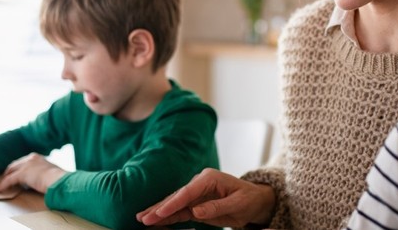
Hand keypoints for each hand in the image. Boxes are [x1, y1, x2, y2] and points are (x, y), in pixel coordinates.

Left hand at [0, 152, 66, 193]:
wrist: (58, 179)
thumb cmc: (58, 178)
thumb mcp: (51, 171)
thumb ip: (44, 172)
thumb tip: (44, 178)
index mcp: (37, 157)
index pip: (23, 161)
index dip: (18, 168)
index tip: (16, 173)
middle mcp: (30, 158)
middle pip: (15, 164)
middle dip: (9, 171)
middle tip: (6, 178)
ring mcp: (25, 165)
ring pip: (11, 171)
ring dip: (5, 178)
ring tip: (0, 185)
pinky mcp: (22, 174)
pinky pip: (9, 180)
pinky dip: (2, 185)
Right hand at [135, 168, 275, 227]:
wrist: (255, 200)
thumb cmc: (249, 199)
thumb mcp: (237, 204)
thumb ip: (216, 207)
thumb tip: (196, 212)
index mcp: (209, 179)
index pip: (187, 192)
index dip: (172, 203)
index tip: (159, 213)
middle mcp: (199, 183)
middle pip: (176, 196)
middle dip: (159, 207)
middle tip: (143, 216)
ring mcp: (196, 193)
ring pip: (174, 203)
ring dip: (159, 211)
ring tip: (142, 217)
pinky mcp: (196, 203)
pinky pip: (180, 210)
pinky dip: (167, 215)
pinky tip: (155, 219)